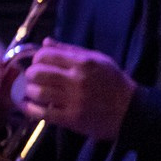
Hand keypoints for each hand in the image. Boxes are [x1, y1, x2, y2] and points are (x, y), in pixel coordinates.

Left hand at [18, 39, 135, 139]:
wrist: (132, 111)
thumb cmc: (113, 83)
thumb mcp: (98, 60)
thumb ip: (70, 50)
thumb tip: (45, 42)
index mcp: (83, 63)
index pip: (46, 56)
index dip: (37, 59)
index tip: (38, 64)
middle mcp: (77, 80)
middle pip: (38, 73)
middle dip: (30, 75)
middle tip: (32, 78)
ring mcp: (74, 100)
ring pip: (38, 93)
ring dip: (29, 92)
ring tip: (31, 92)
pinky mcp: (72, 119)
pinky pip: (43, 113)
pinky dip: (31, 109)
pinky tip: (28, 106)